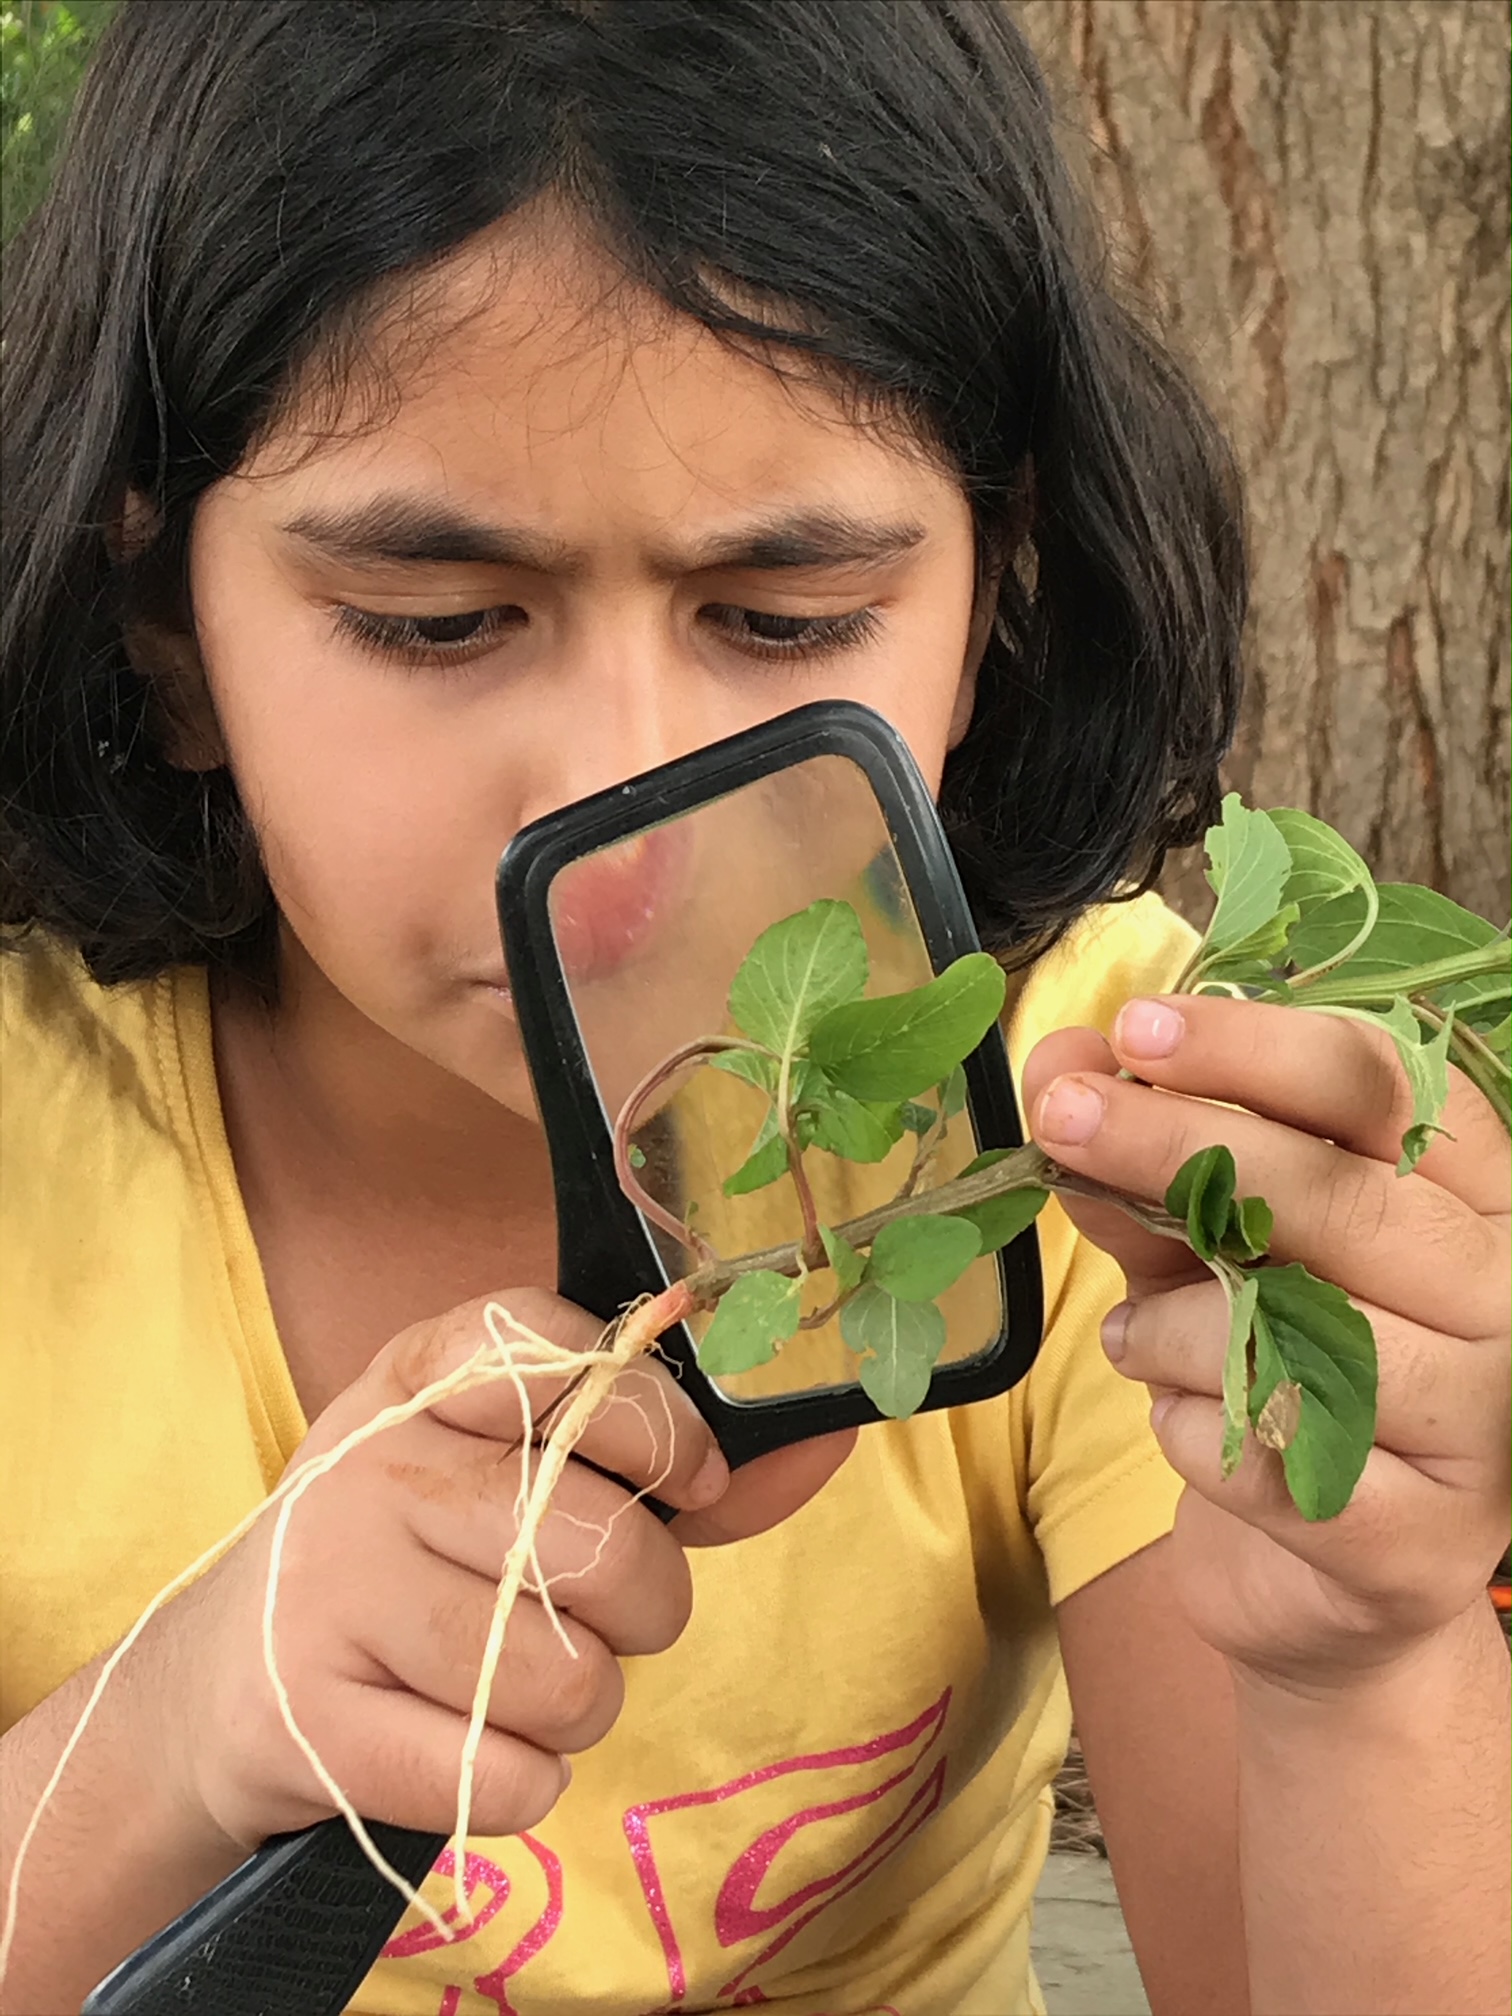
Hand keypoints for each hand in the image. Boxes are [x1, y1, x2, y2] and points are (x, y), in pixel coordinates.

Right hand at [156, 1289, 852, 1848]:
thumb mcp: (511, 1468)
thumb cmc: (414, 1553)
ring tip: (517, 1676)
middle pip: (604, 1544)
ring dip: (580, 1703)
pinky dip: (519, 1782)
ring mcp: (333, 1587)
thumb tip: (823, 1440)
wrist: (225, 1679)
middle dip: (646, 1603)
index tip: (690, 1478)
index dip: (663, 1428)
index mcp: (428, 1373)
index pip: (576, 1358)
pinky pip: (504, 1777)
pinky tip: (464, 1742)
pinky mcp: (311, 1720)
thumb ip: (670, 1462)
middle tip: (602, 1611)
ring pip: (569, 1677)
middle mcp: (377, 1462)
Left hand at [1023, 995, 1511, 1687]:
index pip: (1384, 1087)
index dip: (1255, 1049)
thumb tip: (1063, 1066)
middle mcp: (1509, 1297)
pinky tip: (1185, 1424)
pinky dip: (1188, 1432)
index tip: (1134, 1030)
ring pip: (1301, 1333)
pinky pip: (1266, 1457)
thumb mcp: (1214, 1255)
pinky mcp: (1422, 1544)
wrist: (1331, 1583)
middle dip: (1175, 1146)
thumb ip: (1150, 1168)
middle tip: (1061, 1121)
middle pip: (1341, 1195)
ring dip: (1172, 1325)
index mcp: (1478, 1195)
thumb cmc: (1285, 1374)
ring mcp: (1486, 1428)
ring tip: (1133, 1337)